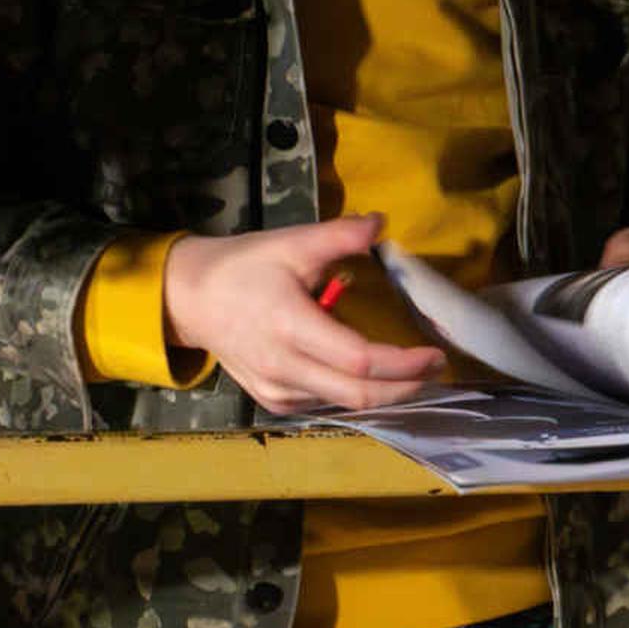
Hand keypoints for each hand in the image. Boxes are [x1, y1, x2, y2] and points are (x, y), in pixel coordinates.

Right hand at [162, 214, 446, 413]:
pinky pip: (324, 405)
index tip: (435, 354)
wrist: (190, 299)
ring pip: (343, 405)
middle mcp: (283, 367)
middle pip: (357, 395)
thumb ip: (337, 235)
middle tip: (438, 370)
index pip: (358, 360)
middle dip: (405, 388)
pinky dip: (355, 397)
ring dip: (385, 394)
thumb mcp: (290, 243)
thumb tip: (382, 222)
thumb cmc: (243, 267)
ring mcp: (276, 390)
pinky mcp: (273, 400)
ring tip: (416, 374)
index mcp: (290, 326)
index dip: (403, 363)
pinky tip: (377, 382)